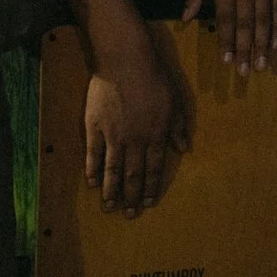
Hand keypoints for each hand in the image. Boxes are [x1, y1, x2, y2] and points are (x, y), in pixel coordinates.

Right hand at [83, 40, 188, 218]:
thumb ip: (178, 127)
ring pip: (113, 170)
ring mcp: (114, 135)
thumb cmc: (155, 78)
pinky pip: (93, 154)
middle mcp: (136, 140)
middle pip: (133, 175)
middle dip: (132, 197)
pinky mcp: (95, 127)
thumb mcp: (176, 101)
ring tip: (110, 208)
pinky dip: (92, 170)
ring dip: (112, 191)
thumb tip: (184, 148)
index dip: (151, 187)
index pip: (154, 168)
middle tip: (129, 215)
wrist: (126, 61)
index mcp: (157, 135)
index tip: (149, 204)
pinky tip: (92, 184)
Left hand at [182, 0, 276, 73]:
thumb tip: (186, 16)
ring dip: (262, 44)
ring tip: (261, 64)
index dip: (226, 40)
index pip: (226, 17)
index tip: (226, 60)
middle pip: (246, 23)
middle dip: (245, 49)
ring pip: (264, 19)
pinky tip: (276, 43)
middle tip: (245, 72)